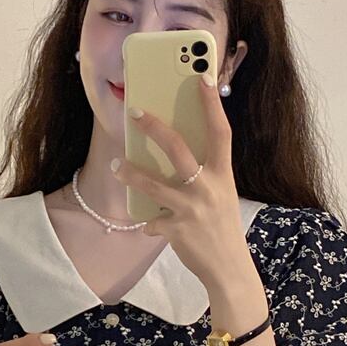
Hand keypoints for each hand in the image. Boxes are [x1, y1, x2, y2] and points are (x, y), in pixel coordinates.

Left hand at [111, 73, 247, 287]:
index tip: (202, 77)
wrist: (229, 268)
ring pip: (154, 185)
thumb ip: (204, 173)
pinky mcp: (177, 231)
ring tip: (117, 165)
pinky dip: (149, 223)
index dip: (211, 104)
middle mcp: (209, 188)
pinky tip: (148, 225)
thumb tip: (175, 149)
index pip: (220, 132)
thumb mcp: (221, 194)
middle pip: (179, 150)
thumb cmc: (222, 226)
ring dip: (132, 173)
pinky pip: (153, 221)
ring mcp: (192, 210)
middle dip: (155, 128)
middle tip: (135, 111)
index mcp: (223, 175)